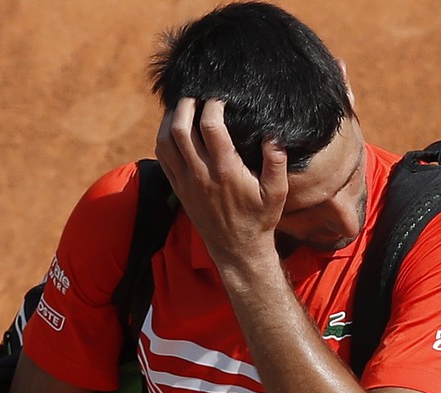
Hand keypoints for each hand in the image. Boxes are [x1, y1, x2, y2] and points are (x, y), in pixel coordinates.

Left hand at [154, 97, 287, 269]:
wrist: (237, 250)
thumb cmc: (260, 219)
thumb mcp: (278, 192)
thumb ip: (277, 161)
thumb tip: (274, 133)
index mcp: (226, 170)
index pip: (211, 125)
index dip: (213, 104)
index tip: (221, 97)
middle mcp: (201, 174)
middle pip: (182, 128)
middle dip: (187, 104)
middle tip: (196, 94)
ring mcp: (186, 182)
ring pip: (166, 140)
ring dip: (171, 118)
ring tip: (183, 106)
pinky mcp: (178, 189)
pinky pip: (162, 156)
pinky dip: (163, 136)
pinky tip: (174, 127)